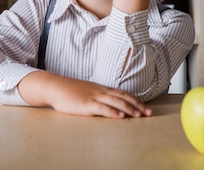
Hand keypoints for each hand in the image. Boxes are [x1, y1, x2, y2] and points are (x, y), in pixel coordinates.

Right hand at [18, 71, 151, 117]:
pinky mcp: (86, 104)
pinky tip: (120, 117)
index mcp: (102, 89)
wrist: (55, 86)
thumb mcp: (88, 92)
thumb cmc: (70, 91)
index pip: (123, 94)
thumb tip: (108, 104)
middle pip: (123, 97)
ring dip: (129, 109)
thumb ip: (98, 97)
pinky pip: (102, 108)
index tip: (146, 108)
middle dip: (138, 105)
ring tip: (139, 115)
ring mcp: (94, 97)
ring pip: (116, 102)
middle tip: (149, 113)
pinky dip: (113, 112)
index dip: (135, 100)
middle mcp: (101, 91)